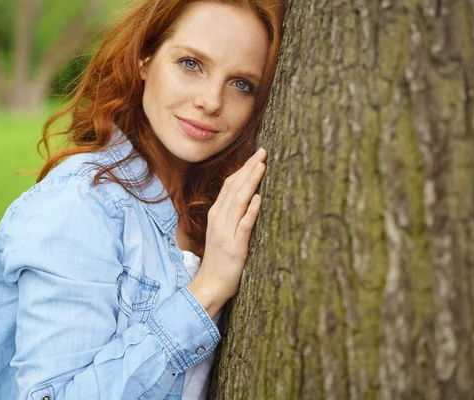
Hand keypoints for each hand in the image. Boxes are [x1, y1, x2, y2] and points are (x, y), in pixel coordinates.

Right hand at [187, 148, 265, 316]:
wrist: (210, 284)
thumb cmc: (220, 259)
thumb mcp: (222, 232)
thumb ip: (231, 215)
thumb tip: (247, 197)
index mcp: (216, 214)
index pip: (229, 185)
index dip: (243, 169)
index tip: (256, 156)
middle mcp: (219, 219)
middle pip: (234, 188)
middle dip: (249, 169)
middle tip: (263, 152)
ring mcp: (225, 232)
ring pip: (238, 201)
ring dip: (250, 182)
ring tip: (261, 166)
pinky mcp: (234, 246)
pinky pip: (243, 225)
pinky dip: (250, 211)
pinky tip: (258, 198)